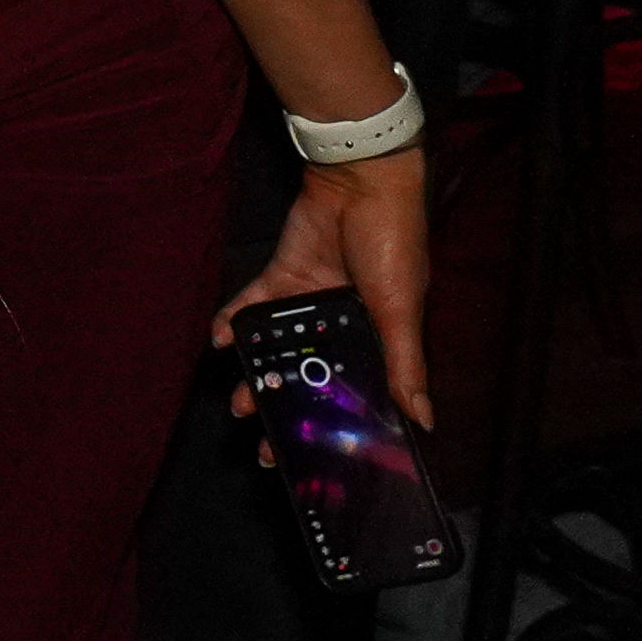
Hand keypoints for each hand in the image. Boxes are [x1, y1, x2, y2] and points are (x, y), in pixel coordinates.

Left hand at [212, 144, 432, 426]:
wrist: (358, 181)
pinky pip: (253, 306)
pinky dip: (235, 323)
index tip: (318, 459)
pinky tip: (220, 341)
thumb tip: (422, 421)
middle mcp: (344, 325)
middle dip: (289, 410)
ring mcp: (310, 301)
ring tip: (240, 403)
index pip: (357, 391)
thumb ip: (405, 366)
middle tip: (264, 445)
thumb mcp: (400, 310)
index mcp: (380, 337)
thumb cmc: (392, 244)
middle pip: (311, 377)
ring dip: (258, 375)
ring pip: (279, 349)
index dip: (338, 426)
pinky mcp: (282, 276)